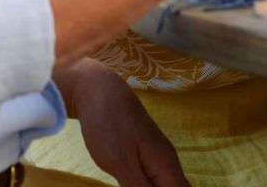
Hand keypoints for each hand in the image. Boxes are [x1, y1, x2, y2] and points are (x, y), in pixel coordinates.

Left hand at [56, 59, 189, 185]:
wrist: (98, 89)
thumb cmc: (109, 124)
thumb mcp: (121, 163)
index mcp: (166, 165)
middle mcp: (168, 161)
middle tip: (131, 185)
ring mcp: (157, 155)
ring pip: (167, 185)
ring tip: (130, 183)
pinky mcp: (145, 152)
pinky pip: (156, 178)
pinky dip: (149, 186)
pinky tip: (134, 185)